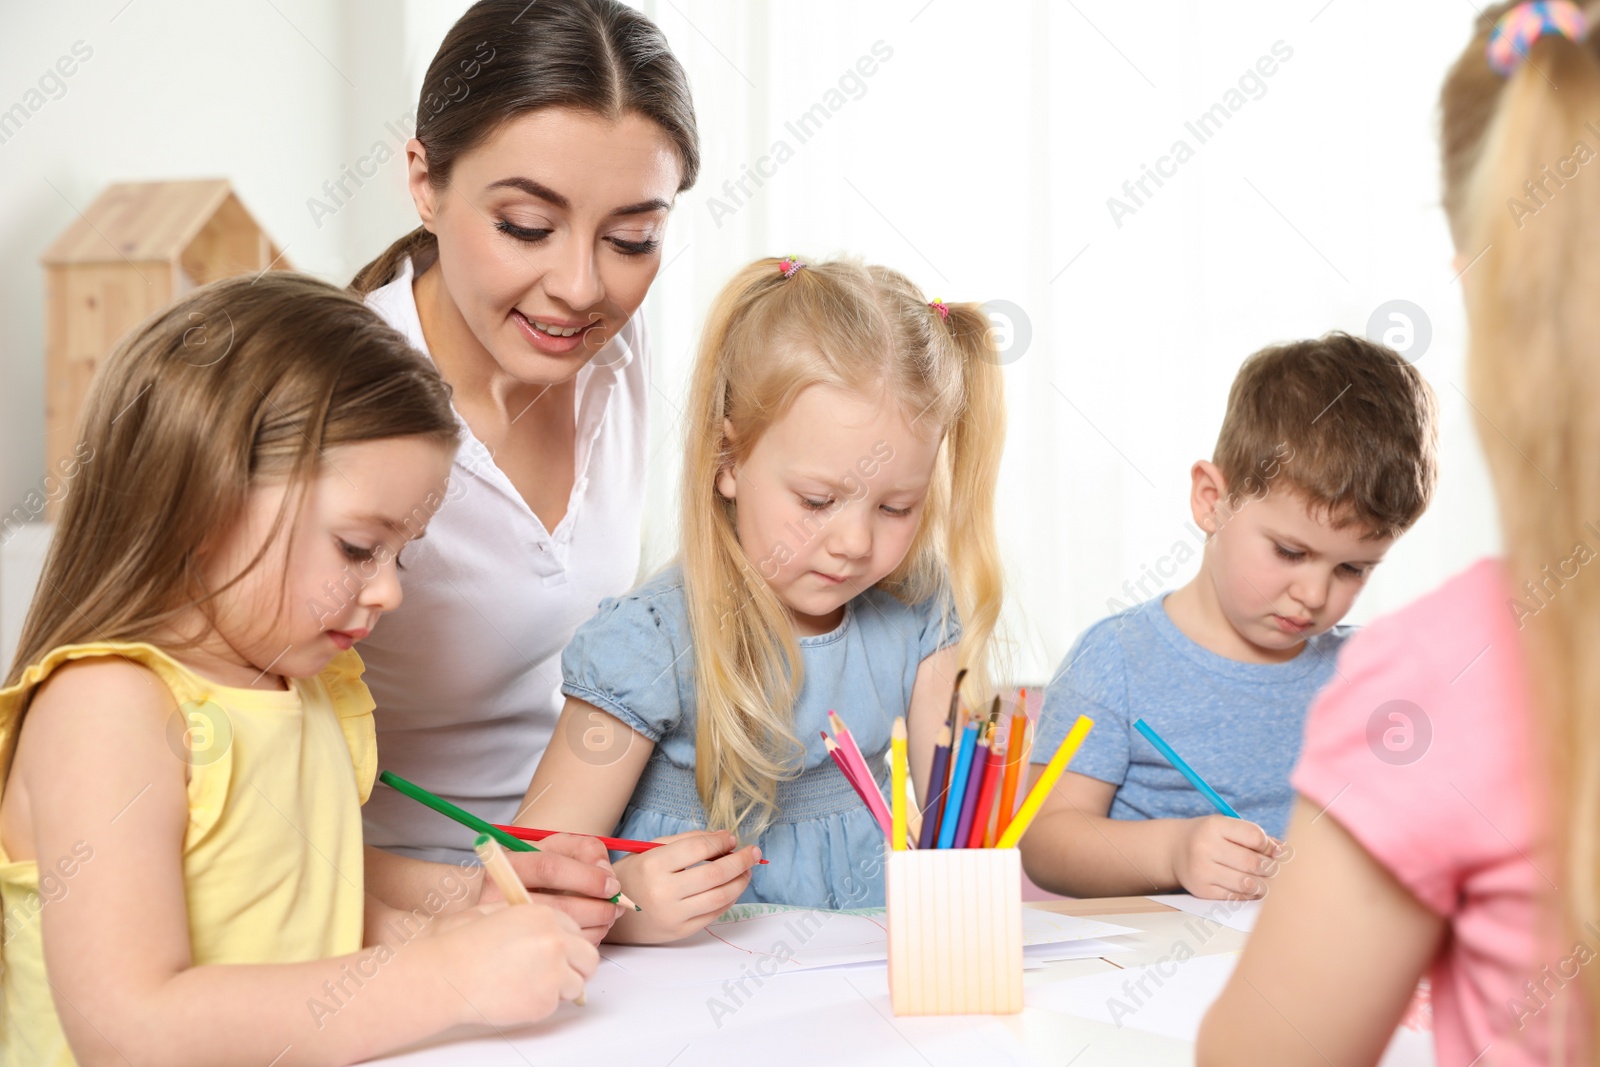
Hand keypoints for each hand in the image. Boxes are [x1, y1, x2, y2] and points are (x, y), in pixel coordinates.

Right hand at [430, 902, 598, 1025]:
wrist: (446, 974)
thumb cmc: (462, 944)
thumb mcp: (497, 912)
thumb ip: (529, 918)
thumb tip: (548, 928)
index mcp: (544, 915)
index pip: (576, 929)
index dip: (568, 943)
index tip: (563, 952)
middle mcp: (556, 941)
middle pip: (589, 957)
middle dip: (577, 967)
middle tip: (560, 975)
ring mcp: (554, 971)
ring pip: (577, 984)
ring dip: (560, 987)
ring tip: (529, 985)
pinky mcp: (545, 1000)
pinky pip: (555, 1004)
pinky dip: (540, 1003)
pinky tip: (515, 995)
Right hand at [477, 833, 625, 945]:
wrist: (505, 900)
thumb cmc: (536, 871)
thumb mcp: (556, 848)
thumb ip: (585, 849)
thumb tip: (606, 873)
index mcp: (509, 866)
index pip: (549, 868)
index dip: (587, 877)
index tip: (613, 886)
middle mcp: (501, 898)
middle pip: (558, 907)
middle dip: (598, 908)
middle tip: (617, 907)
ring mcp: (508, 929)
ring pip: (561, 932)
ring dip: (596, 927)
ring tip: (608, 917)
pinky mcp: (518, 953)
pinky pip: (560, 951)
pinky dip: (584, 942)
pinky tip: (590, 930)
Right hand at [607, 831, 761, 943]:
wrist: (609, 911)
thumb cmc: (634, 874)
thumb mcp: (652, 849)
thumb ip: (688, 841)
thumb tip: (725, 839)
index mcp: (653, 865)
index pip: (699, 848)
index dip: (721, 841)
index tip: (732, 838)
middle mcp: (663, 891)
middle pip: (715, 874)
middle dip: (740, 861)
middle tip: (753, 852)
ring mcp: (672, 915)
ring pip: (720, 897)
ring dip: (740, 881)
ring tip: (747, 870)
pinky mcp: (679, 932)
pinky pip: (713, 914)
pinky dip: (729, 899)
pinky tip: (733, 888)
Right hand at [1169, 815, 1282, 898]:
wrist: (1174, 850)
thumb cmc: (1210, 837)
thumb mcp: (1227, 827)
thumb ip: (1255, 837)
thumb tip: (1286, 851)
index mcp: (1214, 826)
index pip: (1255, 837)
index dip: (1271, 846)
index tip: (1277, 852)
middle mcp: (1205, 847)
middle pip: (1253, 862)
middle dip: (1272, 868)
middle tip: (1278, 870)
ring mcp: (1202, 870)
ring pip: (1247, 883)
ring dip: (1265, 885)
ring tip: (1269, 881)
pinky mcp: (1202, 890)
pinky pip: (1235, 897)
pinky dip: (1249, 894)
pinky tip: (1253, 888)